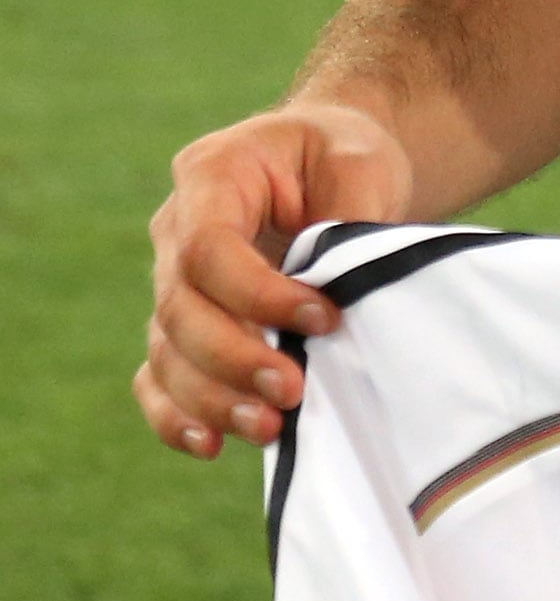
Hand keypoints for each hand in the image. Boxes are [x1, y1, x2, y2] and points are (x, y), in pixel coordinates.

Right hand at [136, 101, 413, 458]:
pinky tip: (213, 445)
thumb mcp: (359, 162)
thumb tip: (342, 294)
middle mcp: (176, 228)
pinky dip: (176, 415)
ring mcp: (173, 279)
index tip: (323, 319)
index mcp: (212, 174)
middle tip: (293, 390)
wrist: (330, 163)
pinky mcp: (184, 324)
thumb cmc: (343, 155)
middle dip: (234, 359)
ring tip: (270, 428)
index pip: (208, 247)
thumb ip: (348, 220)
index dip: (257, 295)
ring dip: (212, 398)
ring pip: (167, 351)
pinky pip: (158, 376)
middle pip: (179, 308)